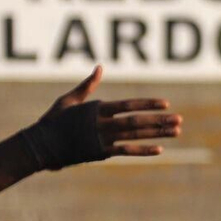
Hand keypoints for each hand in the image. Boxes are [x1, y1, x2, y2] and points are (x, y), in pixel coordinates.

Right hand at [44, 65, 182, 158]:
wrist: (41, 145)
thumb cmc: (54, 119)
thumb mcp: (70, 99)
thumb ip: (88, 85)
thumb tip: (101, 67)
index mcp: (96, 108)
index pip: (128, 105)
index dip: (148, 104)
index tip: (166, 104)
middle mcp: (102, 123)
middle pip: (136, 121)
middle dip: (160, 120)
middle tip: (180, 120)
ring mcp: (102, 139)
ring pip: (135, 135)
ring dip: (157, 134)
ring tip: (176, 131)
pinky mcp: (100, 153)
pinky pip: (126, 151)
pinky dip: (142, 150)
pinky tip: (160, 150)